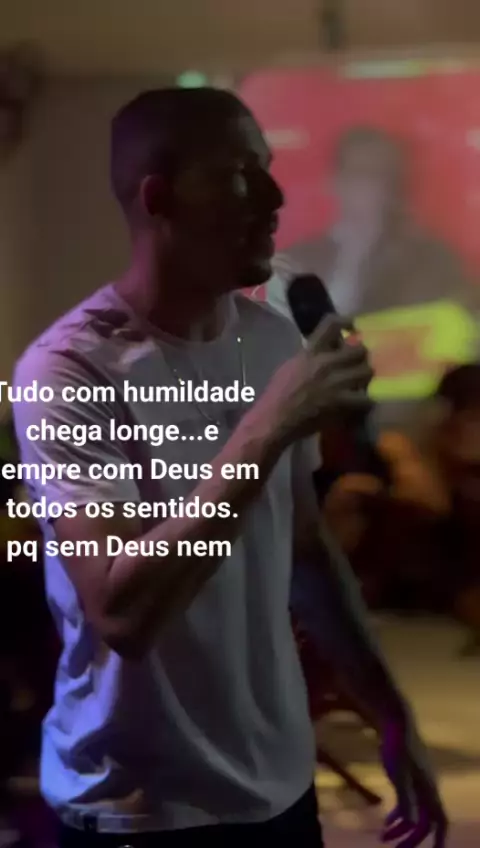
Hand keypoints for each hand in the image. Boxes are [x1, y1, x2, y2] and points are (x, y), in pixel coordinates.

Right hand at [265, 315, 373, 441]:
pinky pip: (366, 398)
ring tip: (360, 385)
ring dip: (365, 378)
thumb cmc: (277, 395)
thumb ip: (310, 355)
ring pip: (366, 372)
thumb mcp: (290, 366)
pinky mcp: (341, 403)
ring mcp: (334, 383)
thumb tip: (329, 349)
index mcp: (310, 352)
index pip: (332, 324)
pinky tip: (360, 404)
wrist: (274, 420)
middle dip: (361, 358)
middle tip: (358, 365)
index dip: (347, 322)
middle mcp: (325, 363)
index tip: (353, 329)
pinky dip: (365, 402)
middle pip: (359, 350)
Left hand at [380, 716, 447, 846]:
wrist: (395, 722)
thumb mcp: (398, 773)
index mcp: (429, 789)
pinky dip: (398, 815)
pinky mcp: (408, 778)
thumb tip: (411, 822)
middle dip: (411, 839)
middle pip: (424, 823)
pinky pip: (407, 804)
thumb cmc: (397, 746)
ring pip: (414, 814)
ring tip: (382, 837)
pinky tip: (386, 821)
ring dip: (401, 828)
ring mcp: (418, 784)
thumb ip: (405, 797)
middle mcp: (427, 789)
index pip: (440, 820)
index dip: (440, 839)